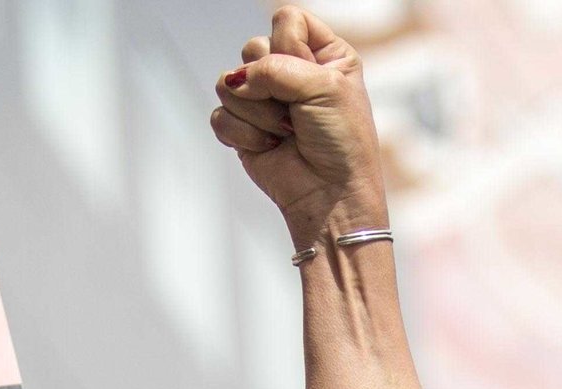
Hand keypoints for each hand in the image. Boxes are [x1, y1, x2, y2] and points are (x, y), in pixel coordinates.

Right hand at [210, 7, 387, 250]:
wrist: (331, 198)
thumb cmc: (341, 144)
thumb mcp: (324, 88)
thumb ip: (276, 68)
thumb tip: (234, 79)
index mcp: (323, 53)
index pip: (287, 18)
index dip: (290, 46)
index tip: (310, 80)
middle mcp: (291, 71)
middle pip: (252, 47)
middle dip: (273, 85)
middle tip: (298, 115)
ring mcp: (264, 99)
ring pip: (229, 82)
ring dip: (260, 115)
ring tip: (287, 134)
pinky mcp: (243, 126)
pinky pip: (220, 115)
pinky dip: (245, 135)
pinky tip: (270, 148)